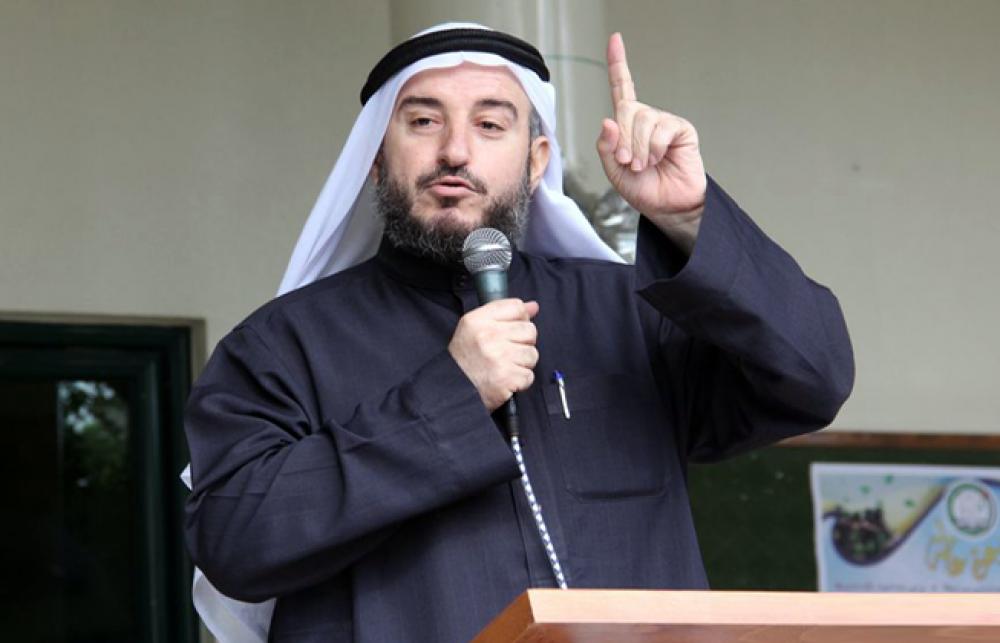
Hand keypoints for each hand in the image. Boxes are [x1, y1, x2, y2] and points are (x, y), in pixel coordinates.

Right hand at [448, 299, 539, 410]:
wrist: (454, 388)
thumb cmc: (465, 357)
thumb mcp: (475, 327)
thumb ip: (505, 312)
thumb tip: (533, 306)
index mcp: (479, 320)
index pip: (517, 307)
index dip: (520, 319)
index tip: (511, 329)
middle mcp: (488, 336)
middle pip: (529, 330)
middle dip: (522, 342)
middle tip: (506, 351)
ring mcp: (499, 358)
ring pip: (532, 354)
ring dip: (522, 363)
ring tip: (505, 365)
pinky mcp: (507, 378)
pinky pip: (529, 375)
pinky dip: (520, 380)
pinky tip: (506, 378)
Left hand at [596, 33, 706, 241]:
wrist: (668, 207)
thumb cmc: (643, 189)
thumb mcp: (613, 171)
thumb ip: (606, 147)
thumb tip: (608, 121)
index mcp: (627, 125)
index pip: (622, 88)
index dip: (618, 64)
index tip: (615, 39)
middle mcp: (646, 118)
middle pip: (626, 110)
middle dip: (622, 140)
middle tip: (627, 162)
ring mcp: (664, 122)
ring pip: (642, 120)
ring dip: (637, 149)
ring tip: (642, 166)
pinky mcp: (680, 129)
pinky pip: (660, 129)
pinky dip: (653, 148)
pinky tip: (657, 160)